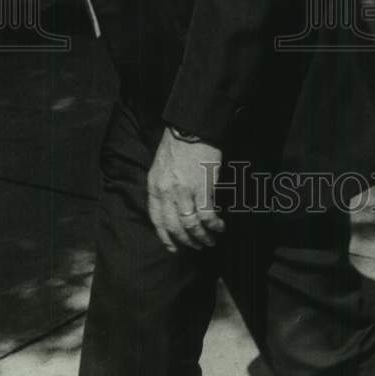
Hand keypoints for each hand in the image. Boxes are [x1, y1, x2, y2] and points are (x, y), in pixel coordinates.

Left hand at [147, 130, 225, 252]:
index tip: (175, 248)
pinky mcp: (202, 187)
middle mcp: (167, 193)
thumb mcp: (160, 167)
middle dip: (187, 242)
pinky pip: (207, 215)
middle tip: (197, 247)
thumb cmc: (177, 144)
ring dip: (202, 237)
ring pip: (191, 226)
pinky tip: (220, 227)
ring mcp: (184, 191)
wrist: (191, 127)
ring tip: (211, 241)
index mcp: (155, 187)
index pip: (157, 221)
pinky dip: (214, 225)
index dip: (166, 238)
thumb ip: (162, 188)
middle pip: (175, 227)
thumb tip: (171, 208)